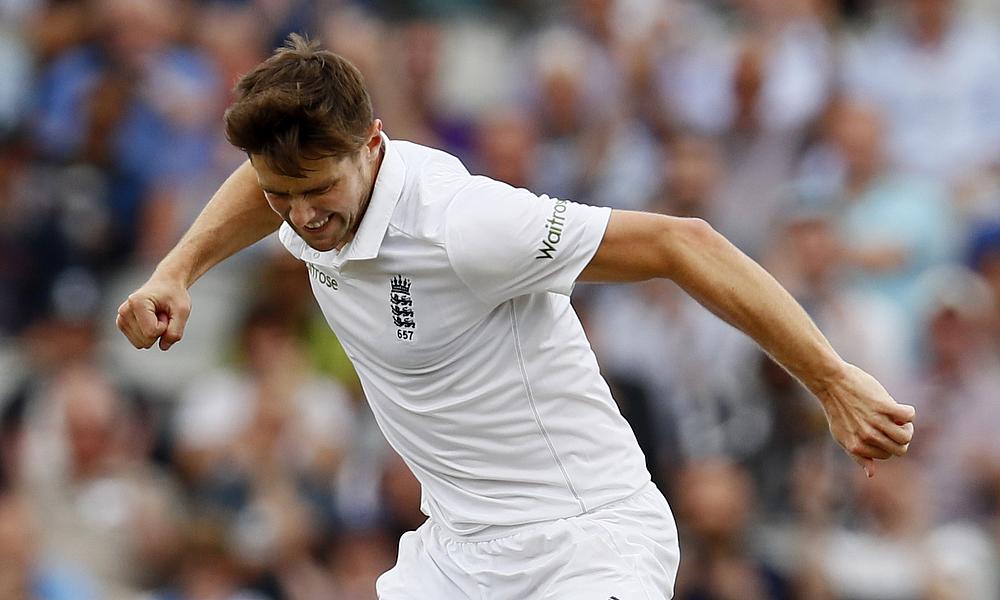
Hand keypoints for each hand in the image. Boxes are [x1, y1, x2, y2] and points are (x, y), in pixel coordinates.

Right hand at [116, 276, 190, 350]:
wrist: (166, 284)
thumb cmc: (174, 295)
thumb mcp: (182, 311)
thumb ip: (175, 331)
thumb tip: (163, 347)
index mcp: (137, 303)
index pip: (152, 332)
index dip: (165, 326)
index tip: (166, 312)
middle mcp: (124, 311)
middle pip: (145, 341)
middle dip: (160, 330)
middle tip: (162, 313)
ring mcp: (121, 318)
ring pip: (141, 344)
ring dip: (154, 332)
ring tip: (157, 315)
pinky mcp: (122, 324)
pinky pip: (138, 342)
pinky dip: (148, 334)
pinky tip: (151, 319)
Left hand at [818, 362, 914, 477]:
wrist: (830, 382)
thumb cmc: (837, 408)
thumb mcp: (842, 436)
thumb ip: (858, 455)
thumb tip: (871, 474)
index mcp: (856, 446)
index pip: (887, 455)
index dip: (889, 444)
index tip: (884, 432)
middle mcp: (866, 436)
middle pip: (900, 449)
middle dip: (903, 438)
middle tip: (897, 425)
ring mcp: (875, 421)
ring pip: (906, 435)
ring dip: (908, 427)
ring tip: (899, 418)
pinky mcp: (883, 405)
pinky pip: (908, 416)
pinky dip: (908, 412)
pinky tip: (899, 407)